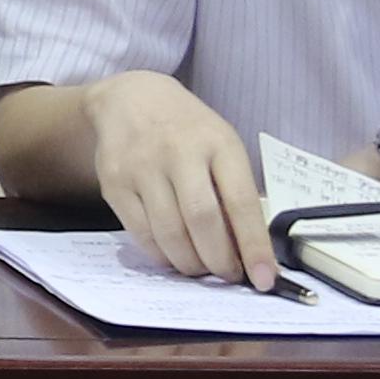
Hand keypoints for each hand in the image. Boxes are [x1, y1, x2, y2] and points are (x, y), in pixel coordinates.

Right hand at [80, 70, 276, 283]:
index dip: (254, 246)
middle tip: (229, 276)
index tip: (264, 278)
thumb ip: (235, 190)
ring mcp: (142, 168)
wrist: (130, 100)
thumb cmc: (188, 130)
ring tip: (202, 268)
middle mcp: (178, 152)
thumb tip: (248, 249)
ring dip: (191, 263)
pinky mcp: (115, 184)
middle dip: (220, 261)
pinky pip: (141, 234)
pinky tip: (174, 255)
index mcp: (217, 143)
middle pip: (202, 221)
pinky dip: (162, 255)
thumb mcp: (222, 145)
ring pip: (169, 233)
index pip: (241, 202)